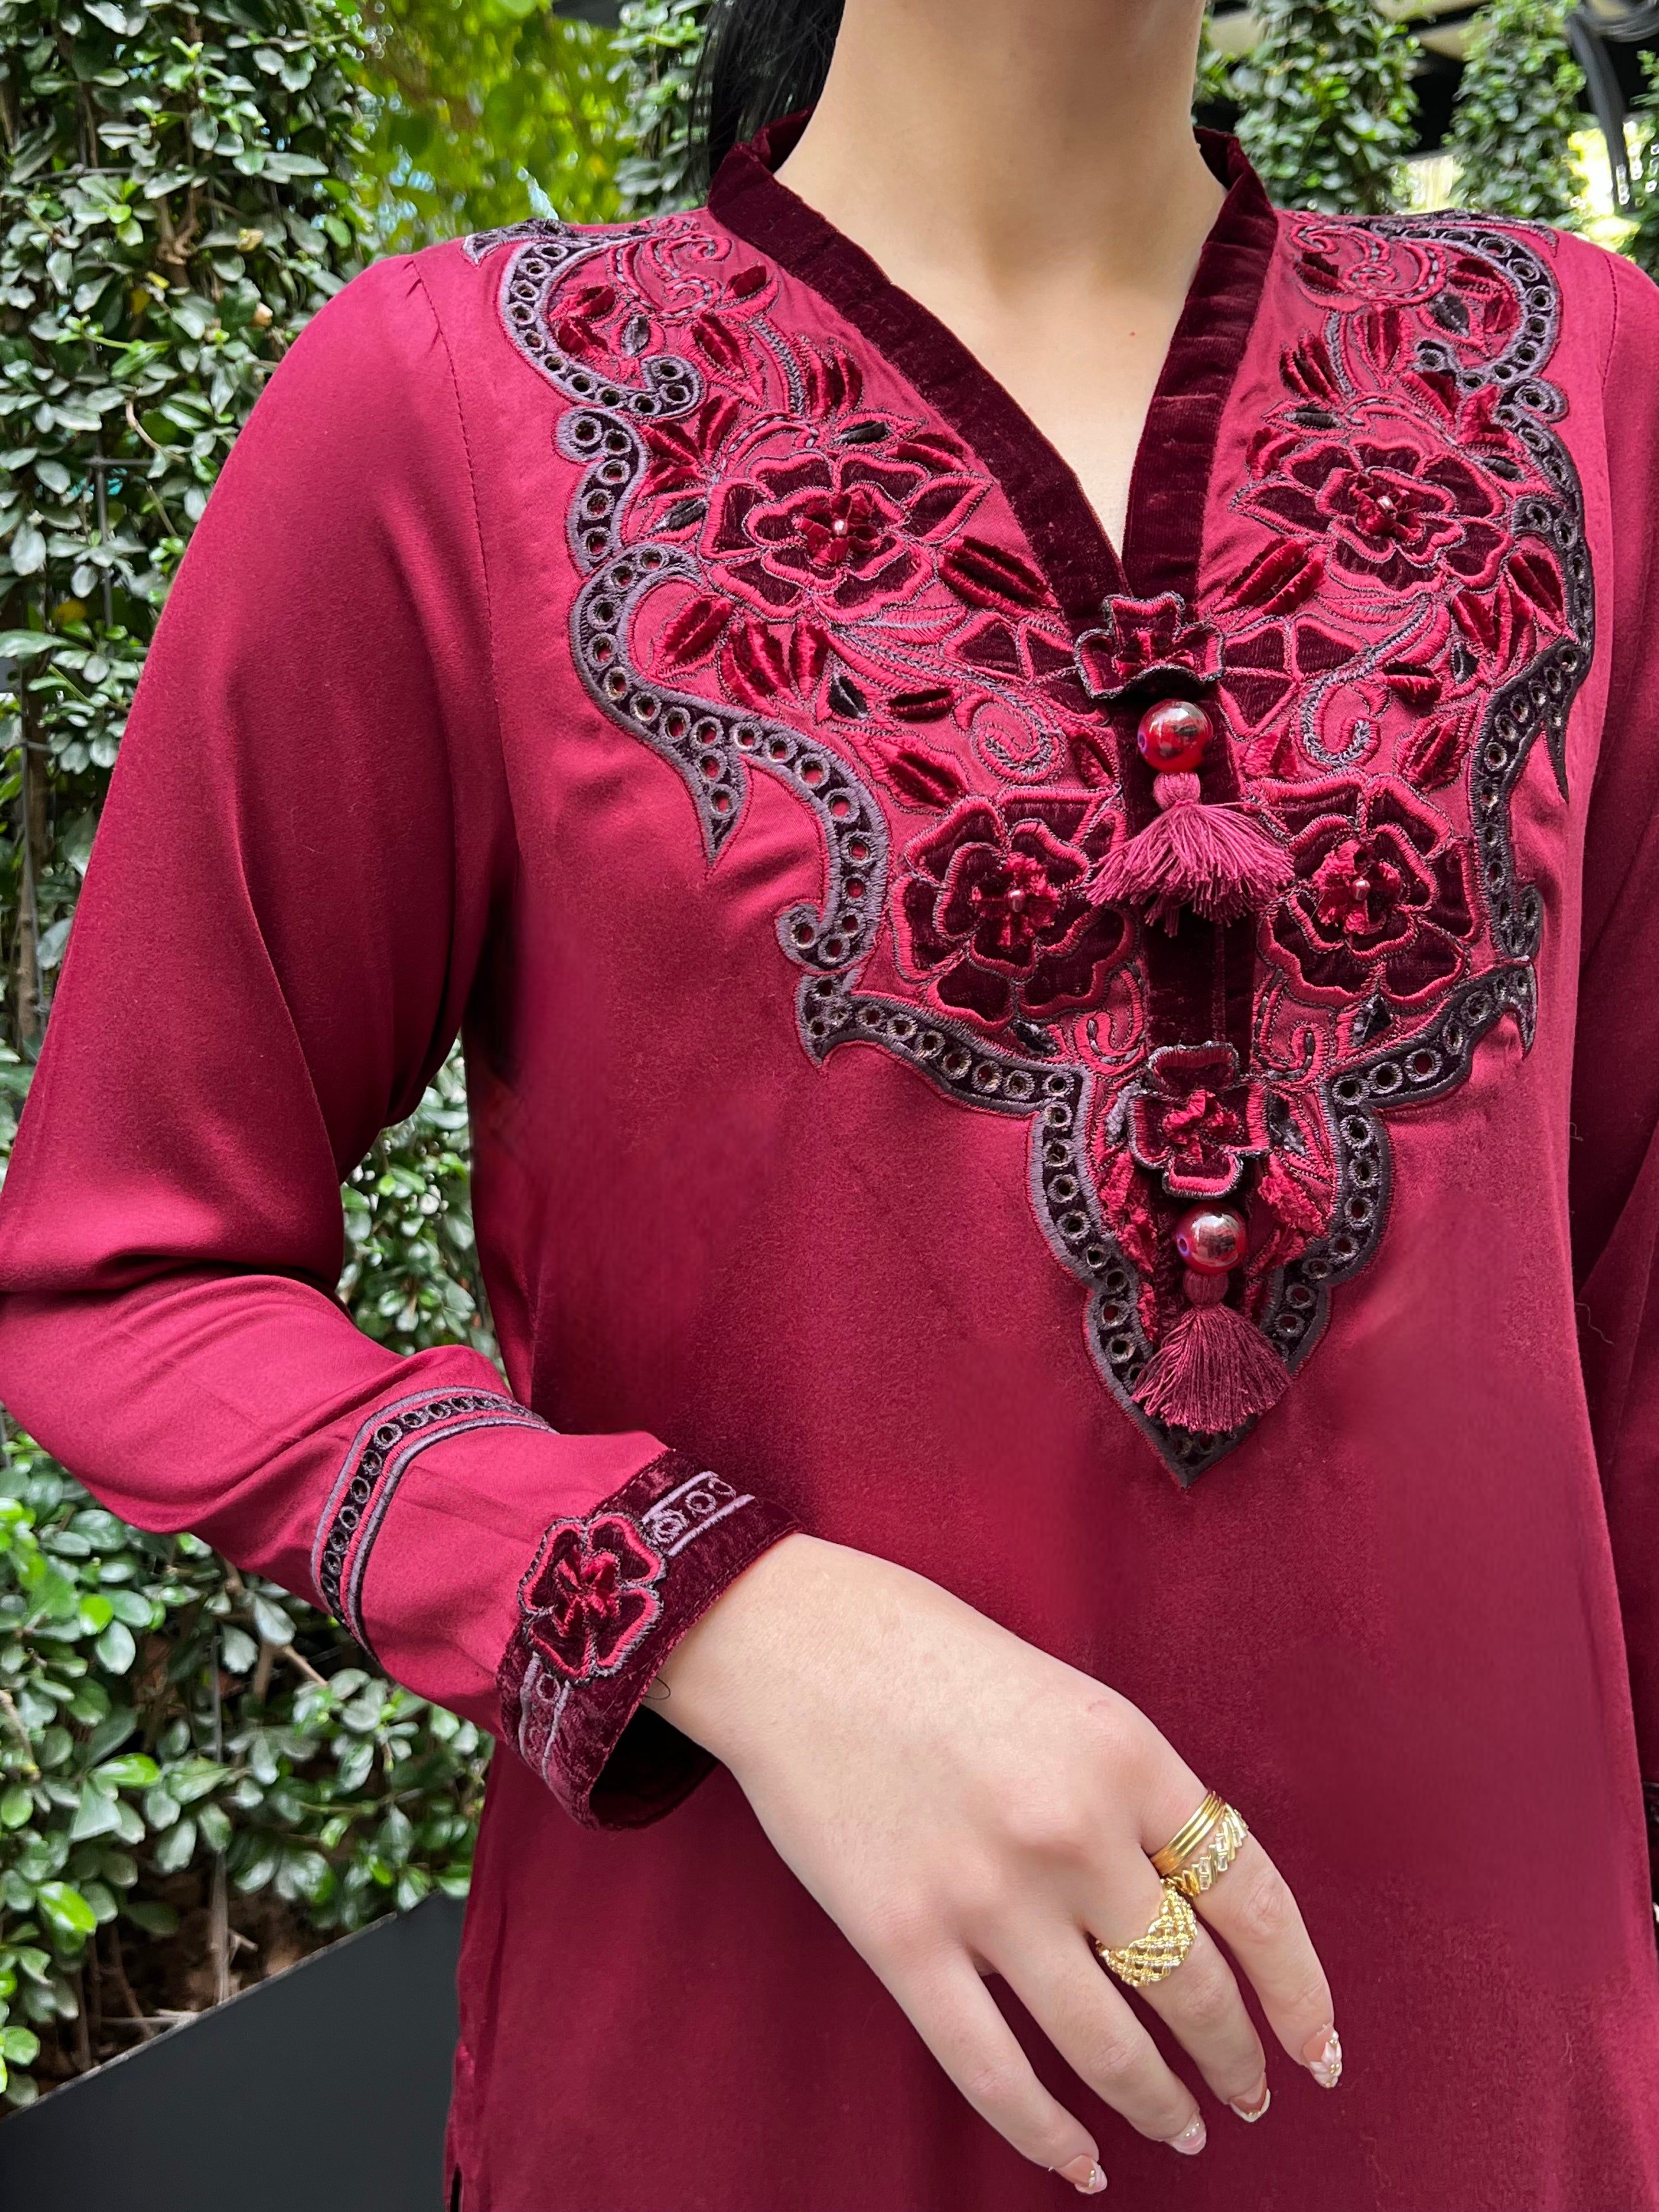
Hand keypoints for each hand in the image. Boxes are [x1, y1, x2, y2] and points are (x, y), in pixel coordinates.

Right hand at [656, 1534, 1337, 2194]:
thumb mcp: (1070, 1699)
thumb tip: (1195, 1909)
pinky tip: (1081, 2161)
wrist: (795, 1642)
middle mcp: (1073, 1831)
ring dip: (1158, 2101)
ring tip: (1179, 2125)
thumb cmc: (933, 1655)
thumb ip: (1134, 1796)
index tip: (1317, 2045)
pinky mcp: (904, 1941)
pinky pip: (995, 2071)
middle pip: (1191, 1985)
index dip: (1299, 1990)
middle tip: (1249, 2093)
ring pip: (1108, 2045)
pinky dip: (1049, 2135)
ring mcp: (987, 1894)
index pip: (1254, 1901)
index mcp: (1128, 1756)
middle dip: (1234, 2057)